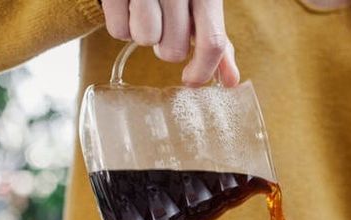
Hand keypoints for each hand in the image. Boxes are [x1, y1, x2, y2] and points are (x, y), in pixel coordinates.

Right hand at [102, 0, 239, 86]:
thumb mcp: (201, 3)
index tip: (191, 79)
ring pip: (146, 39)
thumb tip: (231, 81)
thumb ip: (214, 40)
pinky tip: (128, 6)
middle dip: (166, 45)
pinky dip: (122, 24)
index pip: (212, 43)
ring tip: (145, 11)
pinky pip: (119, 30)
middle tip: (164, 23)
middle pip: (173, 49)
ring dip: (144, 33)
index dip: (202, 70)